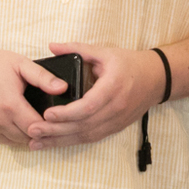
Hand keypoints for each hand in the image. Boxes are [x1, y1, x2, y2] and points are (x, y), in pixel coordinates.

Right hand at [0, 41, 67, 145]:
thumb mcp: (20, 64)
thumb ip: (43, 77)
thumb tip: (63, 88)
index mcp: (10, 105)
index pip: (38, 127)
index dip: (49, 124)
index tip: (52, 118)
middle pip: (27, 137)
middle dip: (37, 130)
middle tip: (42, 119)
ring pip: (13, 141)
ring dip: (22, 134)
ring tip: (26, 120)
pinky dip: (7, 135)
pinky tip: (10, 122)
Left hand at [27, 43, 165, 149]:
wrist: (156, 79)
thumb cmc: (130, 64)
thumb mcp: (105, 52)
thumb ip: (77, 49)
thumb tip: (52, 45)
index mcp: (113, 87)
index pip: (88, 106)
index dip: (67, 113)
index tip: (47, 113)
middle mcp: (115, 108)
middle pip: (83, 125)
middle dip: (56, 130)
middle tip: (32, 130)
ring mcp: (116, 121)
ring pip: (85, 136)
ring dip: (60, 141)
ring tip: (36, 142)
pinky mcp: (115, 128)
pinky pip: (91, 138)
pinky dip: (71, 141)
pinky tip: (54, 143)